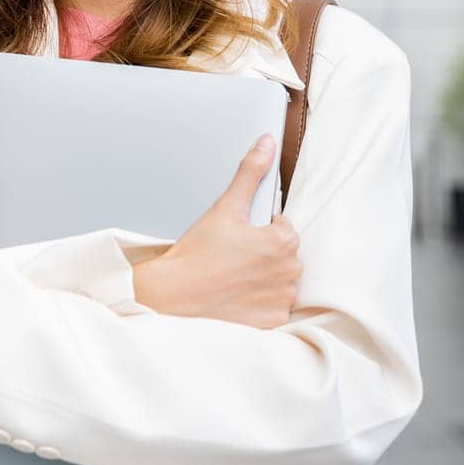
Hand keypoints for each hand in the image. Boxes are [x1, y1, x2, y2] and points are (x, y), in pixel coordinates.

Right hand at [132, 134, 302, 329]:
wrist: (173, 295)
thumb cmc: (196, 253)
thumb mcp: (225, 207)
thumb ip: (250, 173)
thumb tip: (267, 143)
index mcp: (283, 240)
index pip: (282, 228)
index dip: (258, 230)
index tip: (237, 238)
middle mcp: (290, 271)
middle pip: (282, 256)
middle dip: (262, 255)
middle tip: (230, 257)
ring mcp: (282, 298)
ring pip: (278, 281)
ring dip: (262, 279)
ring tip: (231, 277)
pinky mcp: (273, 321)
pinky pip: (273, 307)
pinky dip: (258, 303)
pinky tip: (236, 296)